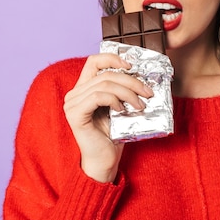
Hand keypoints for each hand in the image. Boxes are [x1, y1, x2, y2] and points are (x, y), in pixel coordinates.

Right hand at [63, 53, 153, 182]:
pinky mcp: (75, 115)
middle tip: (147, 92)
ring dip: (128, 93)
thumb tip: (143, 77)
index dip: (113, 58)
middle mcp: (74, 94)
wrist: (105, 161)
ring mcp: (72, 104)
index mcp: (84, 89)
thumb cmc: (114, 136)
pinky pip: (97, 97)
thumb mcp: (120, 107)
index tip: (131, 66)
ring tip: (140, 105)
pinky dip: (114, 100)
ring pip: (104, 84)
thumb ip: (122, 91)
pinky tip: (122, 110)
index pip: (94, 61)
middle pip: (106, 74)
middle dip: (131, 81)